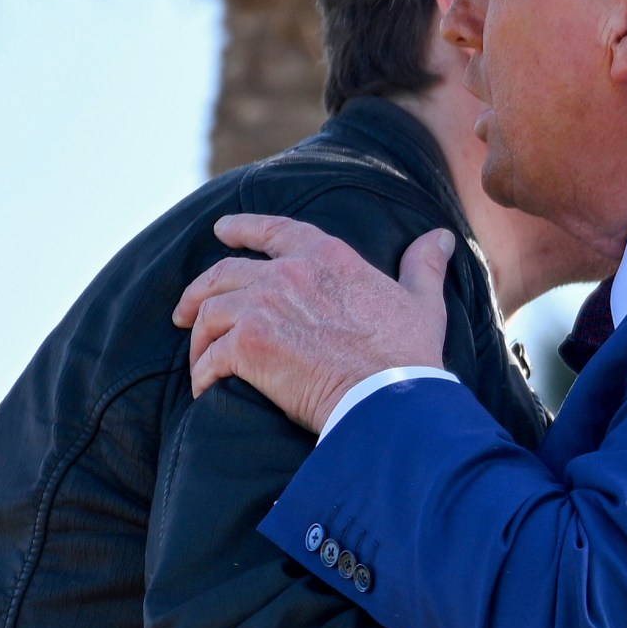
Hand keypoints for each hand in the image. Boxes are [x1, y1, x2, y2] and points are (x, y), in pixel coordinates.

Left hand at [173, 216, 455, 431]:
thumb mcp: (422, 302)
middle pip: (223, 273)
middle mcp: (287, 272)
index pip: (273, 230)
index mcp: (327, 256)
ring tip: (200, 360)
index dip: (242, 228)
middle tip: (185, 312)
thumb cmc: (409, 356)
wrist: (389, 399)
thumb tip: (441, 237)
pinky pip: (210, 358)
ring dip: (199, 339)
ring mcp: (263, 306)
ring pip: (209, 314)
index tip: (220, 232)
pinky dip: (203, 375)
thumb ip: (424, 266)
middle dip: (197, 292)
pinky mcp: (247, 346)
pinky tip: (206, 389)